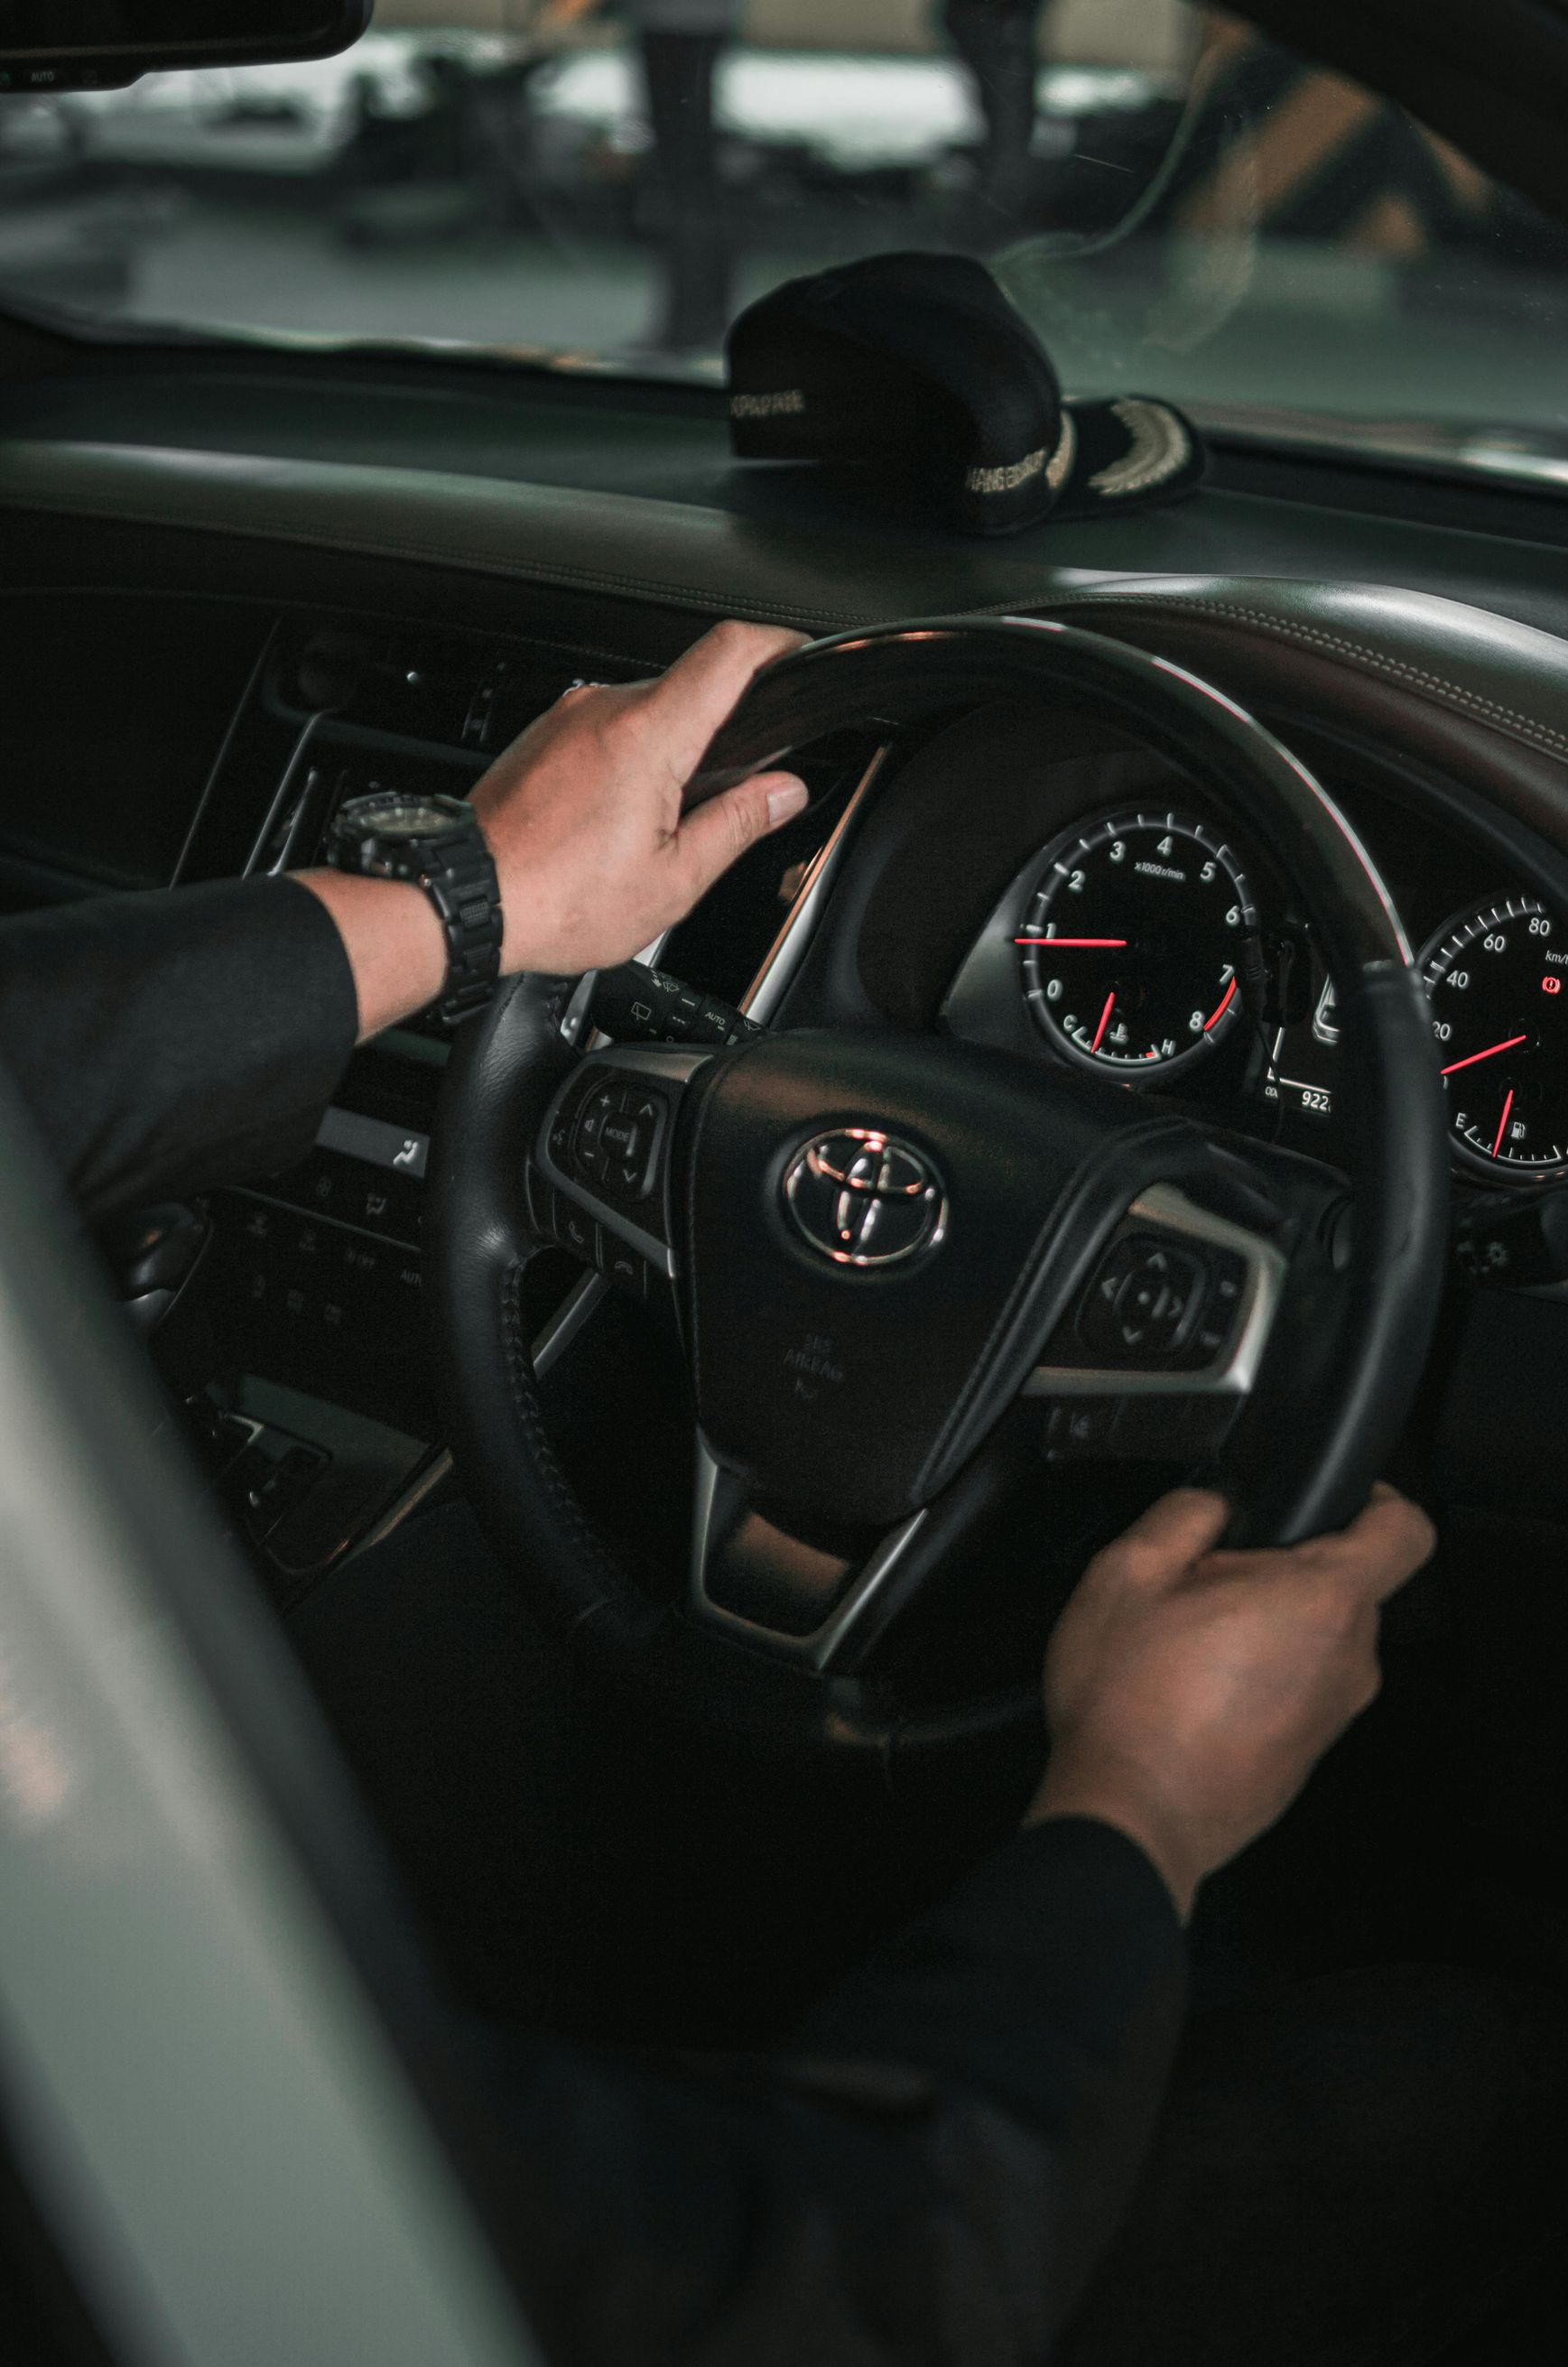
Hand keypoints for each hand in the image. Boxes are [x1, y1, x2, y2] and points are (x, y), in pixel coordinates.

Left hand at [301, 621, 807, 1038]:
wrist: (462, 901)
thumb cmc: (552, 899)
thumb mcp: (672, 880)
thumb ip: (737, 825)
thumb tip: (784, 793)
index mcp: (648, 735)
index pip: (731, 651)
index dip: (778, 644)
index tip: (799, 658)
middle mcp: (603, 709)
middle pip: (691, 687)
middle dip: (723, 732)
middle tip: (730, 795)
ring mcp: (567, 719)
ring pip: (647, 714)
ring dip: (669, 756)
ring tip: (657, 828)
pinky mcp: (543, 738)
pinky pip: (605, 732)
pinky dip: (628, 764)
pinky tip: (615, 824)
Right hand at [1026, 1484, 1435, 1917]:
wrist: (1130, 1816)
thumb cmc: (1131, 1704)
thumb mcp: (1129, 1572)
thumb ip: (1186, 1513)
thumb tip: (1216, 1501)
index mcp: (1321, 1598)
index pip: (1404, 1529)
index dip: (1374, 1499)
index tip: (1334, 1499)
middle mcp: (1347, 1657)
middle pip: (1349, 1583)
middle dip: (1287, 1568)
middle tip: (1210, 1582)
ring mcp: (1334, 1711)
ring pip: (1319, 1636)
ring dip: (1269, 1625)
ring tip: (1190, 1643)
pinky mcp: (1310, 1750)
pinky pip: (1300, 1686)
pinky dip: (1261, 1676)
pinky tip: (1194, 1689)